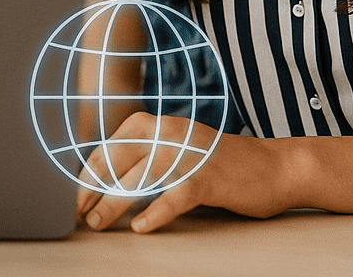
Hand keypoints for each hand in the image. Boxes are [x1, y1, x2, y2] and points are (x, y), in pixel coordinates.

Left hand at [75, 111, 295, 232]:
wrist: (277, 166)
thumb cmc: (222, 164)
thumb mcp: (179, 150)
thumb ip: (147, 157)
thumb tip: (107, 180)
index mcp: (157, 125)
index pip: (110, 147)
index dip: (88, 173)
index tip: (76, 196)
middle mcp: (169, 134)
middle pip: (118, 159)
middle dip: (93, 188)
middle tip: (80, 212)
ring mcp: (189, 154)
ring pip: (141, 177)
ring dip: (115, 203)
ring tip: (99, 223)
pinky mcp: (208, 178)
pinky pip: (175, 195)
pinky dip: (156, 212)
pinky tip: (142, 227)